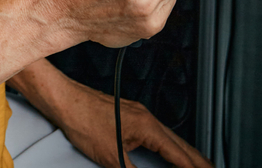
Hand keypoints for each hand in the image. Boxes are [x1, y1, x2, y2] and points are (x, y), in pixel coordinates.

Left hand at [58, 79, 212, 167]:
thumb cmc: (81, 120)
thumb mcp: (112, 157)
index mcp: (148, 127)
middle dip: (199, 164)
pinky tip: (170, 155)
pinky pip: (159, 134)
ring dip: (186, 156)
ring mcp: (139, 114)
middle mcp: (147, 118)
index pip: (181, 157)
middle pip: (182, 146)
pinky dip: (170, 147)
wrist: (63, 100)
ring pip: (171, 139)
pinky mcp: (129, 115)